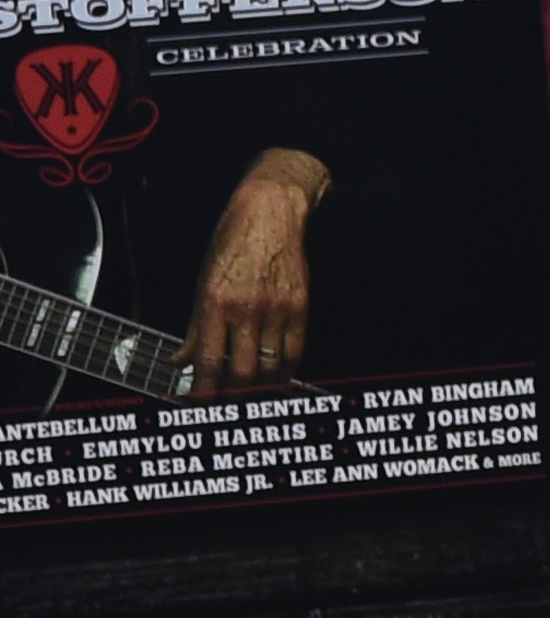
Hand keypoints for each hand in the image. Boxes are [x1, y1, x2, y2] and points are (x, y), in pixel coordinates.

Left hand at [180, 147, 328, 392]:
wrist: (269, 214)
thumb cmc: (233, 243)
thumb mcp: (203, 281)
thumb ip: (194, 326)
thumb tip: (181, 358)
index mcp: (215, 302)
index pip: (209, 360)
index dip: (203, 390)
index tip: (198, 403)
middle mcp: (247, 309)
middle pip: (244, 372)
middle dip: (233, 395)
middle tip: (225, 402)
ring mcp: (277, 310)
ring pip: (271, 368)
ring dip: (259, 387)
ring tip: (250, 392)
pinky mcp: (300, 308)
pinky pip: (294, 353)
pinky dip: (284, 371)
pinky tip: (276, 376)